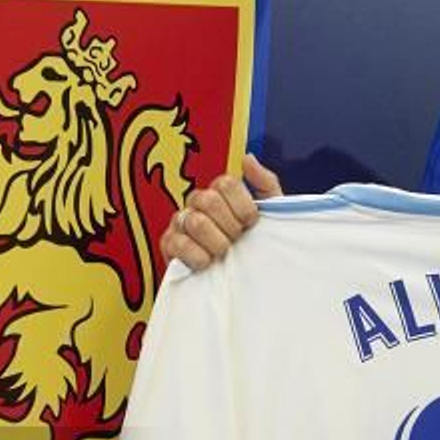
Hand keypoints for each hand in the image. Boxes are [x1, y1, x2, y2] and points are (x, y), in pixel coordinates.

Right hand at [161, 154, 283, 270]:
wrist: (244, 281)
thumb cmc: (256, 244)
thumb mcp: (270, 214)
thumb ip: (264, 183)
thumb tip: (247, 157)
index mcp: (221, 192)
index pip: (226, 183)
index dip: (243, 207)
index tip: (251, 224)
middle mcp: (198, 202)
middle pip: (209, 200)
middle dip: (230, 226)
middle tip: (237, 240)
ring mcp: (180, 222)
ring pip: (195, 221)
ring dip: (216, 242)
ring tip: (224, 254)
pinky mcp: (169, 245)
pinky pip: (177, 243)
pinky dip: (197, 255)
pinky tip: (207, 263)